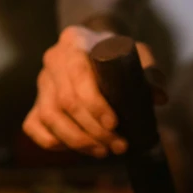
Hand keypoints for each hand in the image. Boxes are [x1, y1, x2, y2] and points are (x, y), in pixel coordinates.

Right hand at [23, 25, 164, 156]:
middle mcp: (52, 60)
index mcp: (74, 41)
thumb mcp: (138, 54)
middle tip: (118, 146)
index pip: (78, 75)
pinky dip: (52, 141)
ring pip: (48, 116)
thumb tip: (159, 98)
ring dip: (76, 140)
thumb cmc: (118, 53)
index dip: (94, 104)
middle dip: (92, 130)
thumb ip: (149, 73)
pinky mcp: (36, 101)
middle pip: (64, 101)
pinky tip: (77, 148)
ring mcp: (41, 82)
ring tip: (103, 151)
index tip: (114, 124)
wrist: (97, 48)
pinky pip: (33, 126)